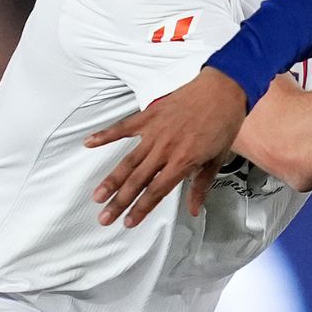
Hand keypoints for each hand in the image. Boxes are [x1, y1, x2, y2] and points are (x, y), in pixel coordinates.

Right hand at [81, 67, 247, 225]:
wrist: (223, 88)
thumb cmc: (223, 123)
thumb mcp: (217, 158)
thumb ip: (201, 185)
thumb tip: (193, 209)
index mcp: (183, 161)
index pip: (157, 191)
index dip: (141, 209)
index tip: (128, 222)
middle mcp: (165, 149)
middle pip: (137, 181)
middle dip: (119, 202)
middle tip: (104, 218)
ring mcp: (155, 132)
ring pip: (128, 160)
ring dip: (111, 180)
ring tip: (96, 196)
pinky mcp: (149, 115)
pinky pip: (123, 127)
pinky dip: (105, 135)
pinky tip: (89, 143)